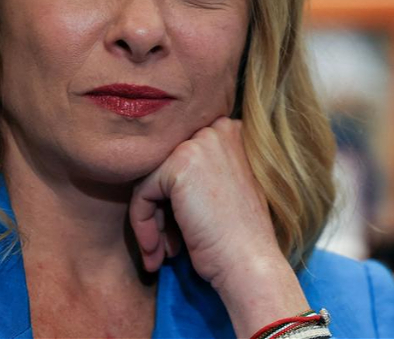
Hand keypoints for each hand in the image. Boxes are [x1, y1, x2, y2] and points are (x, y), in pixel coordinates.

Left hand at [129, 116, 310, 335]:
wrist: (250, 265)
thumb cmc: (240, 237)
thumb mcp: (224, 187)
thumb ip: (197, 170)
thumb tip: (156, 172)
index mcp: (232, 131)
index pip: (182, 156)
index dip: (174, 195)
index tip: (177, 228)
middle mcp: (217, 129)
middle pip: (165, 165)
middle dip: (160, 207)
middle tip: (166, 243)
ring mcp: (199, 144)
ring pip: (150, 179)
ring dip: (150, 219)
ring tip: (160, 251)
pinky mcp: (179, 165)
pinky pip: (142, 194)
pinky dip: (143, 224)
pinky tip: (156, 251)